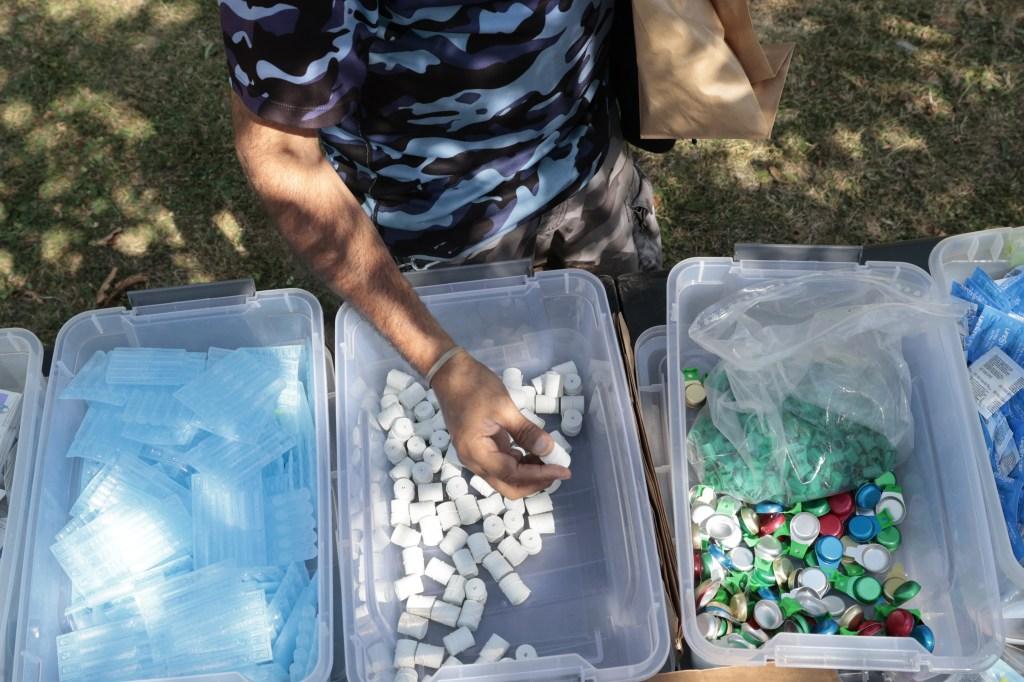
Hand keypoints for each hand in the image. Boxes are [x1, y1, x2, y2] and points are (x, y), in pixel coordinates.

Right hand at [431, 350, 570, 497]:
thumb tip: (549, 450)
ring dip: (528, 473)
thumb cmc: (473, 386)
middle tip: (558, 469)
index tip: (563, 470)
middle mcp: (473, 460)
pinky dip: (520, 463)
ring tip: (550, 459)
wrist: (449, 373)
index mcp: (476, 452)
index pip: (512, 474)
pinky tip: (535, 452)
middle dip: (534, 482)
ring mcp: (475, 455)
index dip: (540, 475)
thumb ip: (527, 432)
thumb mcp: (504, 407)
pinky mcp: (480, 447)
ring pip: (505, 477)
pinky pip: (502, 464)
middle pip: (507, 486)